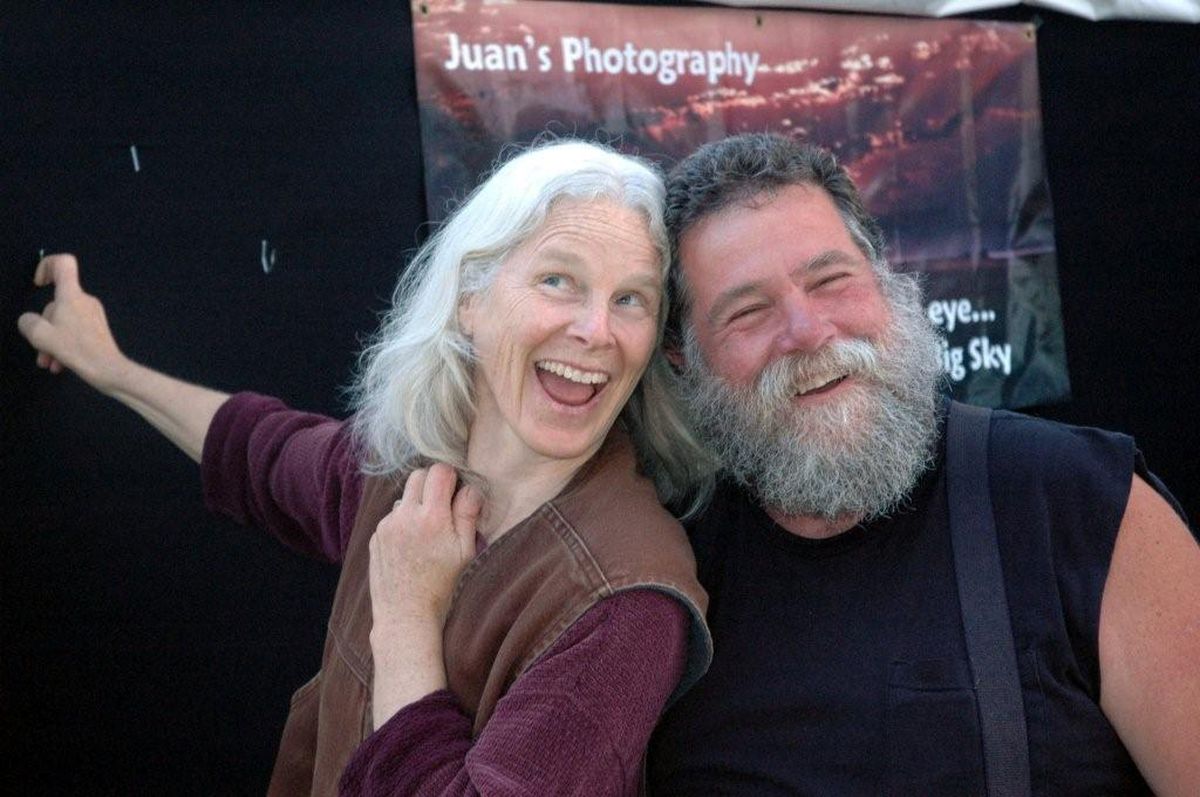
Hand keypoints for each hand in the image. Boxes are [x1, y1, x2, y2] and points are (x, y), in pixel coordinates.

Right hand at [17, 254, 128, 391]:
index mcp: (72, 295)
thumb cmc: (76, 350)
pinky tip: (60, 365)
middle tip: (41, 349)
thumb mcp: (42, 336)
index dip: (47, 265)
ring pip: (63, 321)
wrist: (109, 370)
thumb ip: (29, 323)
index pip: (64, 263)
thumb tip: (29, 321)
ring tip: (49, 363)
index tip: (38, 283)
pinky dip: (64, 345)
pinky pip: (74, 331)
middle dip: (44, 326)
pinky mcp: (98, 329)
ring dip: (52, 341)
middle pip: (56, 303)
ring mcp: (93, 315)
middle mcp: (85, 300)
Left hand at [368, 464, 484, 631]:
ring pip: (403, 496)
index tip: (456, 492)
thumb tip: (471, 488)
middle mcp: (405, 515)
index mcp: (432, 517)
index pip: (439, 471)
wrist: (406, 615)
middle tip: (443, 507)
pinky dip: (403, 522)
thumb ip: (468, 514)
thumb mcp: (465, 552)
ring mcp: (386, 525)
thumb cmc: (442, 586)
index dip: (451, 478)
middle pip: (418, 475)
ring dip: (416, 504)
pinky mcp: (375, 536)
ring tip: (427, 532)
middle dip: (432, 484)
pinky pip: (392, 516)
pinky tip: (411, 546)